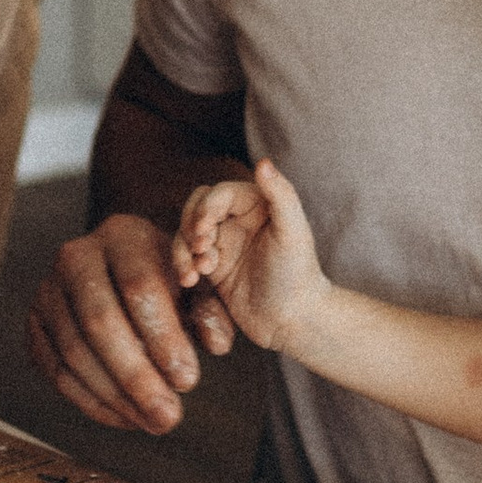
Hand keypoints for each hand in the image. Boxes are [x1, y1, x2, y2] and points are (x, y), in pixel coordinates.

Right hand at [24, 211, 233, 437]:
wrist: (122, 273)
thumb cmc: (169, 284)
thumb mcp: (198, 288)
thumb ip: (212, 313)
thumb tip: (215, 343)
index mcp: (123, 235)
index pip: (140, 287)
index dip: (164, 339)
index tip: (188, 381)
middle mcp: (76, 256)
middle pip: (99, 321)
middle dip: (136, 376)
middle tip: (168, 417)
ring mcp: (47, 291)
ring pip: (73, 351)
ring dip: (115, 396)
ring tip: (152, 422)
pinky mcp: (34, 325)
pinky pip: (54, 371)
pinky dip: (90, 402)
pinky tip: (125, 417)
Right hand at [172, 157, 329, 357]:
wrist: (294, 321)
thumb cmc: (298, 275)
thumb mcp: (293, 233)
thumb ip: (281, 194)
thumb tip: (262, 161)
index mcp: (257, 204)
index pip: (219, 193)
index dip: (206, 208)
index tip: (204, 229)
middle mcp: (238, 219)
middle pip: (196, 208)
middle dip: (191, 226)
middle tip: (199, 248)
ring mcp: (223, 243)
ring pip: (186, 233)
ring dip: (184, 249)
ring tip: (199, 271)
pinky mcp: (213, 267)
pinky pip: (187, 257)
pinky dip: (183, 265)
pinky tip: (191, 280)